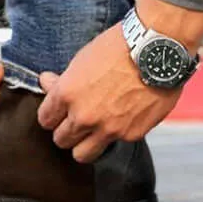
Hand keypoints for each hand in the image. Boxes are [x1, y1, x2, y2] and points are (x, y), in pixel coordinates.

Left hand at [38, 0, 202, 162]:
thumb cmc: (119, 47)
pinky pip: (115, 142)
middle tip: (79, 121)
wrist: (157, 49)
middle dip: (67, 131)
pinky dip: (117, 133)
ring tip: (95, 131)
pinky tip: (126, 115)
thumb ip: (63, 79)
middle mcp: (83, 116)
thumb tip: (45, 82)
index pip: (45, 120)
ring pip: (82, 154)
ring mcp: (107, 129)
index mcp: (66, 95)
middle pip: (61, 140)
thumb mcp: (84, 58)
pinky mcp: (131, 134)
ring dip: (85, 144)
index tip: (61, 112)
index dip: (53, 115)